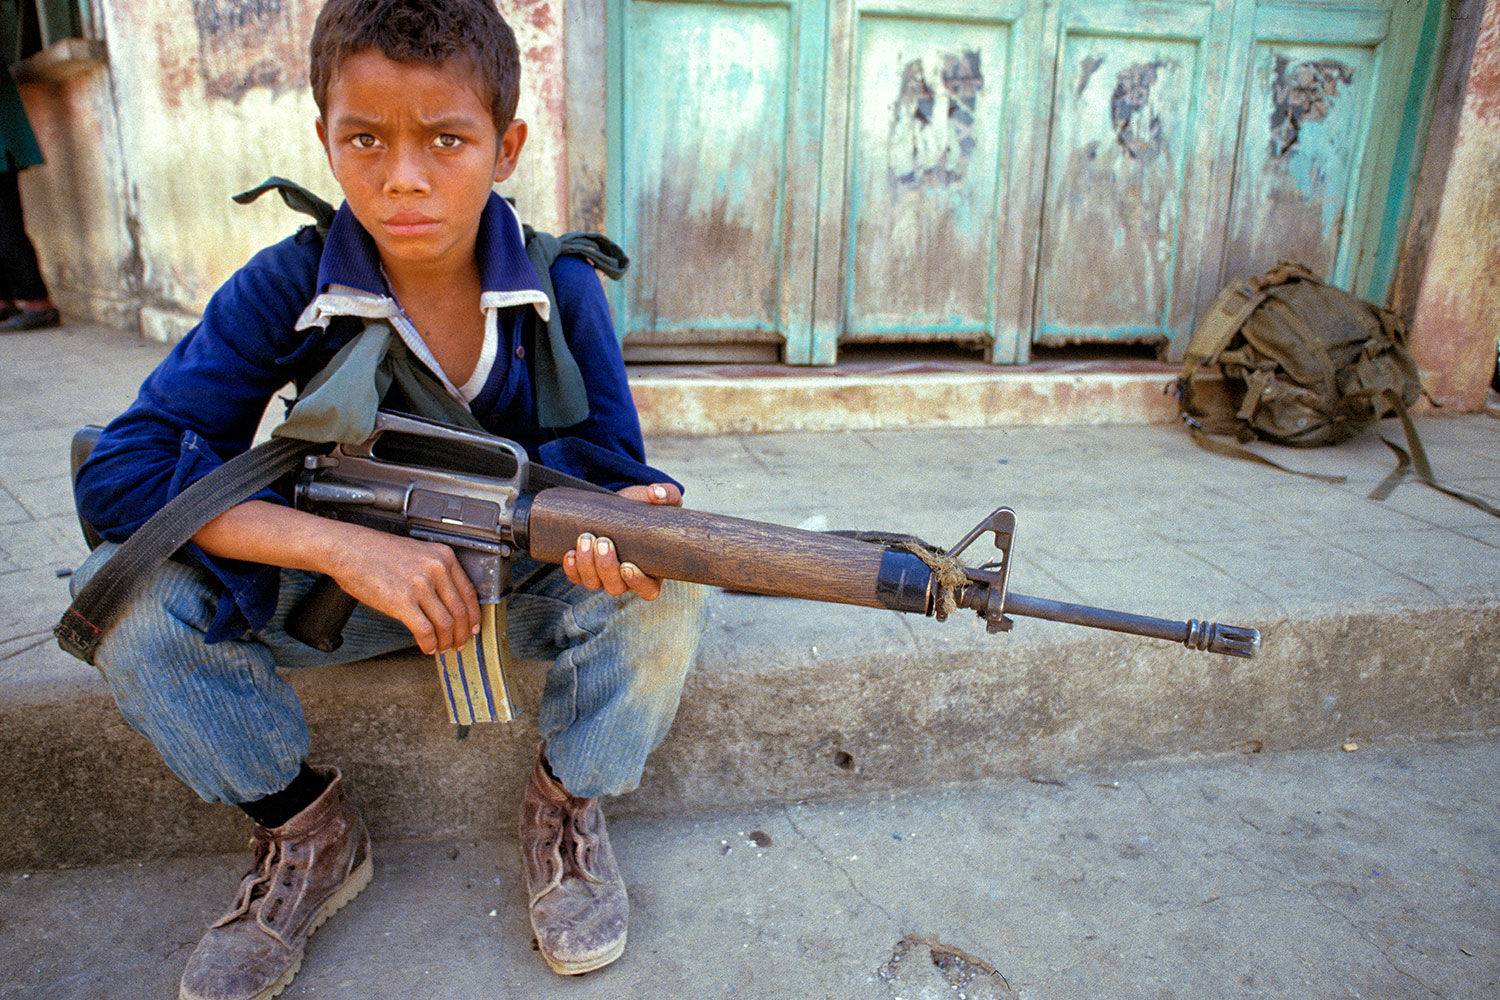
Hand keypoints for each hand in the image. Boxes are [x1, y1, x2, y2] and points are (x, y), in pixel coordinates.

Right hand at [326, 528, 480, 654]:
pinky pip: (425, 630)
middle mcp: (436, 569)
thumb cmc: (375, 552)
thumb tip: (445, 604)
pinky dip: (429, 643)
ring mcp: (420, 585)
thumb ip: (434, 574)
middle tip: (458, 644)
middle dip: (462, 633)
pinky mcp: (402, 601)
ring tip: (440, 648)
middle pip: (460, 611)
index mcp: (443, 556)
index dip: (473, 616)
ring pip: (446, 624)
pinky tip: (426, 647)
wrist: (347, 549)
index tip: (472, 627)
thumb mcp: (416, 554)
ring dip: (445, 641)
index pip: (469, 592)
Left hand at [562, 482, 680, 599]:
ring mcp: (605, 574)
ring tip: (585, 538)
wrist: (623, 503)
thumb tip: (655, 493)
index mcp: (653, 569)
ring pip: (594, 583)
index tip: (627, 566)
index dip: (638, 583)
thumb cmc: (648, 506)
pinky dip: (571, 569)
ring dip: (587, 565)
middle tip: (603, 541)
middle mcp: (627, 577)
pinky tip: (570, 553)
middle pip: (616, 587)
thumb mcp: (665, 499)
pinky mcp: (587, 567)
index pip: (648, 590)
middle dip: (605, 567)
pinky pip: (576, 577)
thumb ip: (667, 493)